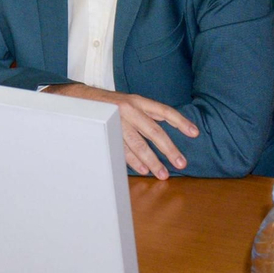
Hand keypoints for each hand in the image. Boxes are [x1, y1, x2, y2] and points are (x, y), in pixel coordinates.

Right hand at [46, 83, 199, 179]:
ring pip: (138, 144)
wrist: (77, 99)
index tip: (195, 133)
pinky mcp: (107, 133)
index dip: (180, 121)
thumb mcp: (129, 102)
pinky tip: (144, 170)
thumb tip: (170, 125)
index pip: (164, 111)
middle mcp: (128, 110)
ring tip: (163, 174)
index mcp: (137, 101)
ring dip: (152, 161)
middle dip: (169, 149)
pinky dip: (134, 162)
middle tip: (181, 163)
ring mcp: (117, 122)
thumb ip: (147, 113)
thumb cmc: (109, 104)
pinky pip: (123, 150)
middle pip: (154, 131)